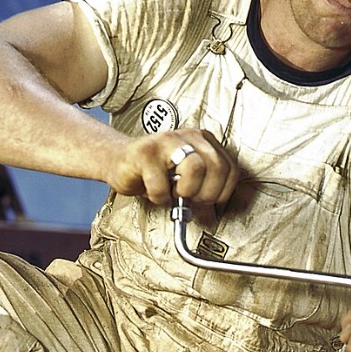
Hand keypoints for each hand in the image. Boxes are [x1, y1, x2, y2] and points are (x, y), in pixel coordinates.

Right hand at [107, 129, 239, 207]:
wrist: (119, 161)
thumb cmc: (154, 172)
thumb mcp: (187, 180)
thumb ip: (205, 190)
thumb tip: (217, 215)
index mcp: (203, 141)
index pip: (231, 168)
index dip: (223, 192)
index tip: (209, 201)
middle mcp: (189, 136)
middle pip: (217, 167)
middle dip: (207, 193)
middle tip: (191, 199)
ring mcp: (167, 141)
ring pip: (194, 168)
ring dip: (185, 191)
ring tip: (172, 192)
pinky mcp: (145, 152)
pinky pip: (161, 184)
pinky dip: (158, 197)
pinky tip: (154, 191)